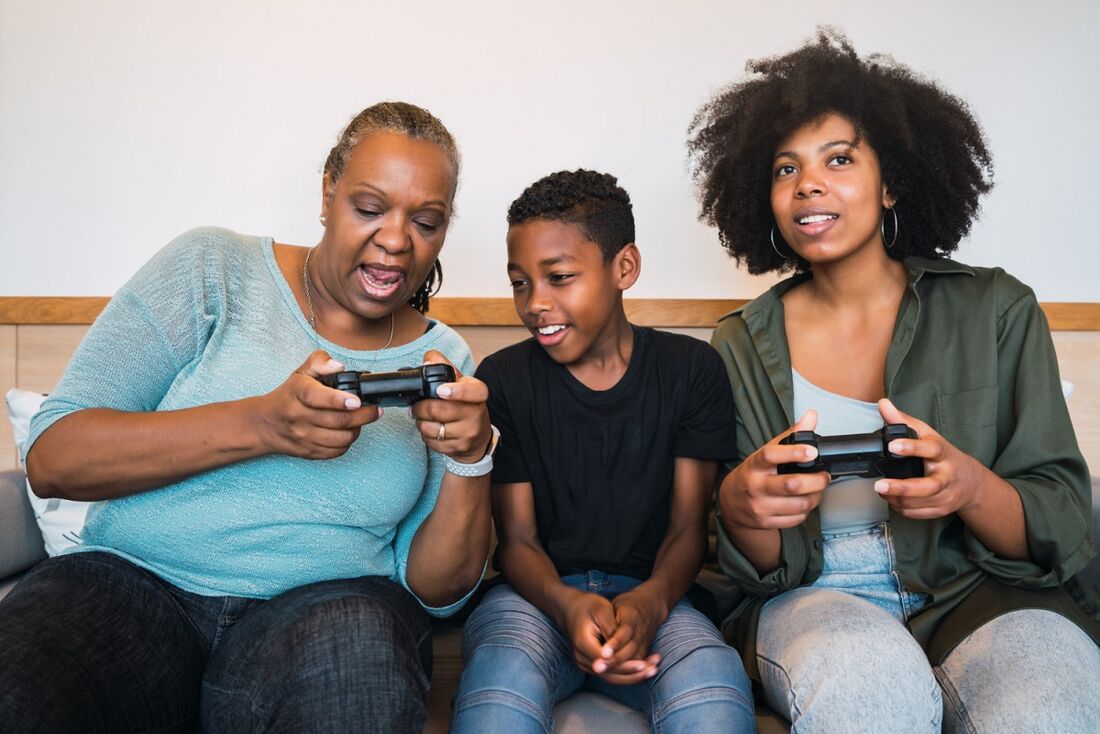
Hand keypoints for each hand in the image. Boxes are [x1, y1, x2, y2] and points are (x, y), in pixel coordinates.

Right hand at [253, 350, 380, 458]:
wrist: (265, 424)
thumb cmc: (288, 396)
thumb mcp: (301, 372)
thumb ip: (319, 362)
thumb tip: (338, 366)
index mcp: (297, 393)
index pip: (316, 396)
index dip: (339, 399)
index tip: (356, 400)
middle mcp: (298, 416)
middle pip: (337, 421)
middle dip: (363, 415)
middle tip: (375, 410)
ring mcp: (303, 437)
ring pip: (340, 439)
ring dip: (357, 429)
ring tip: (362, 420)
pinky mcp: (308, 452)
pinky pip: (335, 452)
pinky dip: (347, 442)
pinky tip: (348, 431)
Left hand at [411, 351, 490, 462]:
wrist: (478, 437)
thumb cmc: (465, 405)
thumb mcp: (459, 381)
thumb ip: (442, 365)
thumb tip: (427, 361)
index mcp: (478, 394)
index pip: (472, 391)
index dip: (456, 391)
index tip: (440, 390)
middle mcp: (475, 414)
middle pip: (438, 410)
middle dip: (420, 407)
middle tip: (416, 406)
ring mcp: (468, 433)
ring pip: (432, 428)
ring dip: (420, 422)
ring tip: (423, 418)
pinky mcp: (458, 448)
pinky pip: (432, 442)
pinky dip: (426, 436)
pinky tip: (431, 430)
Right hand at [563, 592, 656, 684]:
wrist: (570, 608)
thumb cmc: (588, 606)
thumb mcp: (601, 610)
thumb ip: (611, 630)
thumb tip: (622, 646)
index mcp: (583, 643)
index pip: (606, 661)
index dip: (625, 665)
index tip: (643, 664)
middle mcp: (581, 658)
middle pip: (609, 674)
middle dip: (632, 675)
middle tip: (653, 670)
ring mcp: (584, 663)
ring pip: (610, 678)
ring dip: (632, 677)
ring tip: (652, 671)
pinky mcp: (590, 665)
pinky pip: (609, 674)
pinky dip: (626, 674)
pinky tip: (643, 669)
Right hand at [719, 411, 829, 529]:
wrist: (731, 503)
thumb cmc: (753, 473)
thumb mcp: (766, 452)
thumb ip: (791, 435)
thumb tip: (811, 416)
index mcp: (755, 464)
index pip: (772, 455)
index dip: (794, 453)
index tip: (812, 451)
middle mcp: (756, 486)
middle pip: (792, 485)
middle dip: (817, 481)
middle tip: (824, 476)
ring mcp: (760, 506)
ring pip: (799, 504)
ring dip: (815, 497)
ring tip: (816, 490)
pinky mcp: (765, 522)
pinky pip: (796, 519)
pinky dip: (805, 511)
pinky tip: (803, 503)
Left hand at [873, 399, 984, 519]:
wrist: (971, 482)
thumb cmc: (943, 455)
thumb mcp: (926, 434)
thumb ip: (903, 421)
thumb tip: (883, 404)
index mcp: (943, 453)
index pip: (931, 449)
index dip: (912, 447)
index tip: (893, 445)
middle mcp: (947, 476)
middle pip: (928, 487)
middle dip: (902, 488)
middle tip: (880, 485)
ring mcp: (946, 495)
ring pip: (921, 503)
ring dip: (897, 499)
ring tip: (881, 490)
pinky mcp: (942, 510)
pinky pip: (919, 514)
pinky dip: (903, 509)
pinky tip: (893, 500)